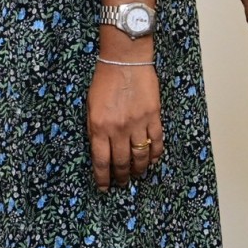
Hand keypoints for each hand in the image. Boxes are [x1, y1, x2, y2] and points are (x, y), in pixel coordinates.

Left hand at [86, 59, 163, 190]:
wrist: (125, 60)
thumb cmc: (104, 79)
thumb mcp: (90, 105)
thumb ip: (94, 128)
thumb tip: (99, 150)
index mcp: (98, 126)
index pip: (101, 161)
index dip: (103, 178)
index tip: (104, 187)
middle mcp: (118, 129)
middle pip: (121, 162)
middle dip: (121, 177)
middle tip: (122, 183)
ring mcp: (137, 124)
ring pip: (140, 157)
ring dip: (139, 170)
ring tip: (137, 174)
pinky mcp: (153, 117)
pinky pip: (156, 143)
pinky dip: (155, 155)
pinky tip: (152, 160)